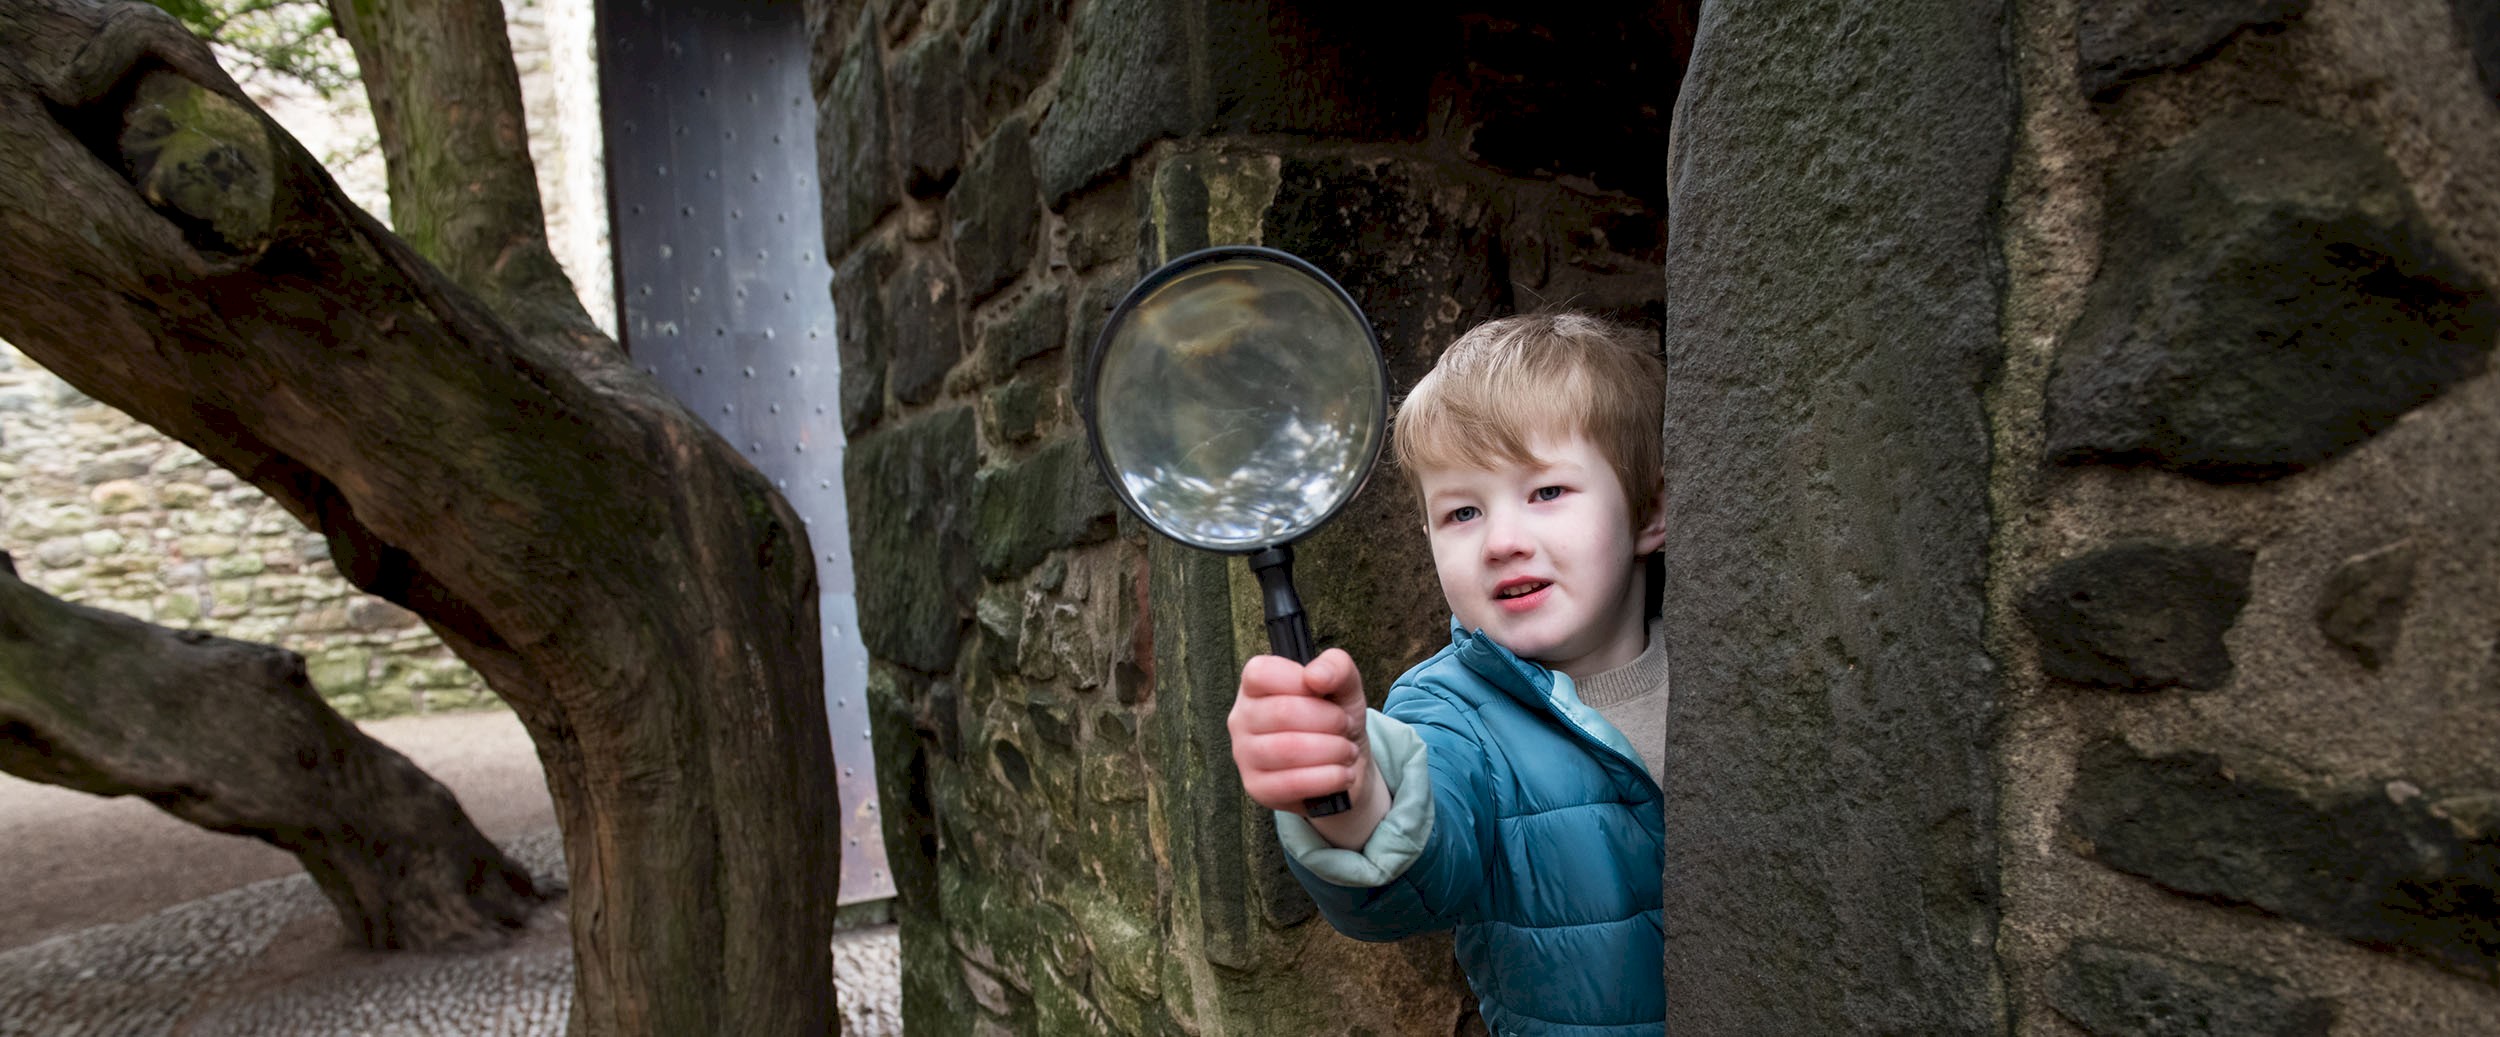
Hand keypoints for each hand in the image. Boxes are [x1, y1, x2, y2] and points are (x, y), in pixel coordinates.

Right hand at [1229, 648, 1369, 814]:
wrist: (1343, 766)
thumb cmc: (1335, 720)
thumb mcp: (1345, 686)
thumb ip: (1336, 667)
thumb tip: (1315, 675)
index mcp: (1255, 685)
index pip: (1263, 673)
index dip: (1302, 681)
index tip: (1326, 693)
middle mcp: (1241, 718)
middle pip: (1282, 712)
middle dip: (1329, 720)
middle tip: (1345, 726)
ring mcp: (1244, 755)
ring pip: (1288, 749)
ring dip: (1332, 750)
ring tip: (1347, 751)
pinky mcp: (1256, 788)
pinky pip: (1292, 783)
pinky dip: (1329, 778)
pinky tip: (1343, 774)